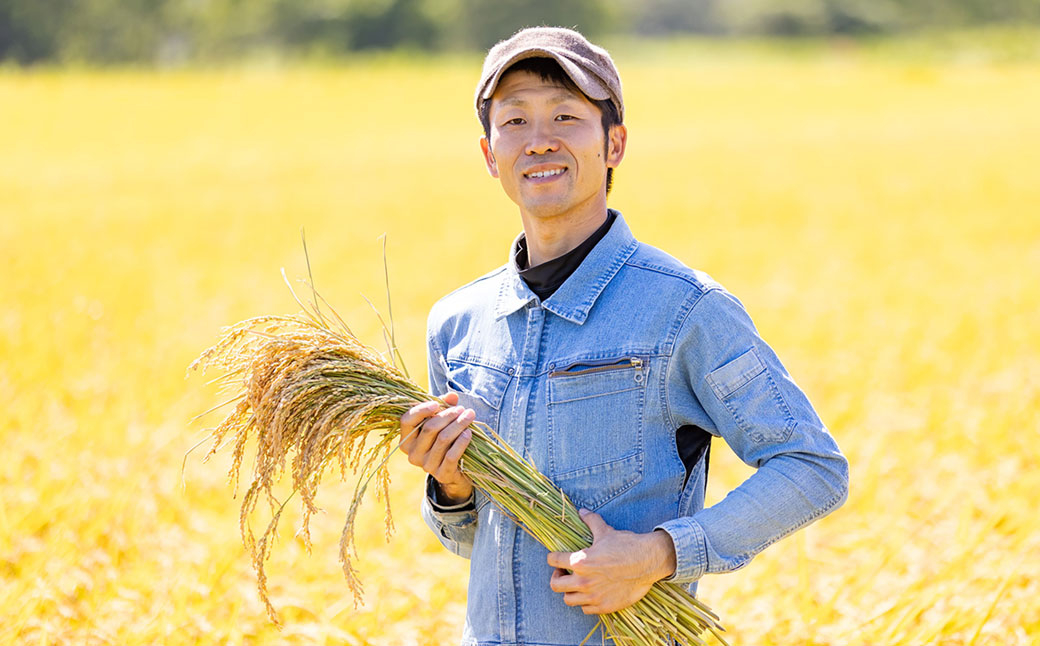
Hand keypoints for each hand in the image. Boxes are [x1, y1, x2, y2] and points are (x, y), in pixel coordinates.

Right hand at [398, 392, 474, 504]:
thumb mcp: (441, 422)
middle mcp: (413, 454)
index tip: (436, 403)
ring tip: (469, 416)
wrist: (455, 470)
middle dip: (448, 415)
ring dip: (458, 425)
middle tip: (462, 409)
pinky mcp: (442, 474)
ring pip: (443, 439)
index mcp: (406, 439)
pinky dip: (461, 442)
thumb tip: (452, 395)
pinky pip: (452, 455)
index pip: (406, 420)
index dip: (421, 410)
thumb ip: (444, 406)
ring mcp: (426, 466)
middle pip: (429, 428)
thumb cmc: (444, 440)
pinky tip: (469, 432)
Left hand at [546, 509, 676, 614]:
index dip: (552, 557)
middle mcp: (584, 582)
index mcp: (580, 562)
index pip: (554, 561)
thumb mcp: (605, 531)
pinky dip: (585, 602)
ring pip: (568, 599)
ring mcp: (594, 596)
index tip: (555, 558)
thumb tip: (582, 511)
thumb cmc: (626, 545)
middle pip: (555, 585)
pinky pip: (585, 609)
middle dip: (557, 577)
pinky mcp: (604, 606)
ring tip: (576, 584)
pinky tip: (591, 593)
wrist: (648, 562)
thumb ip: (591, 521)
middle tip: (564, 572)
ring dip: (570, 591)